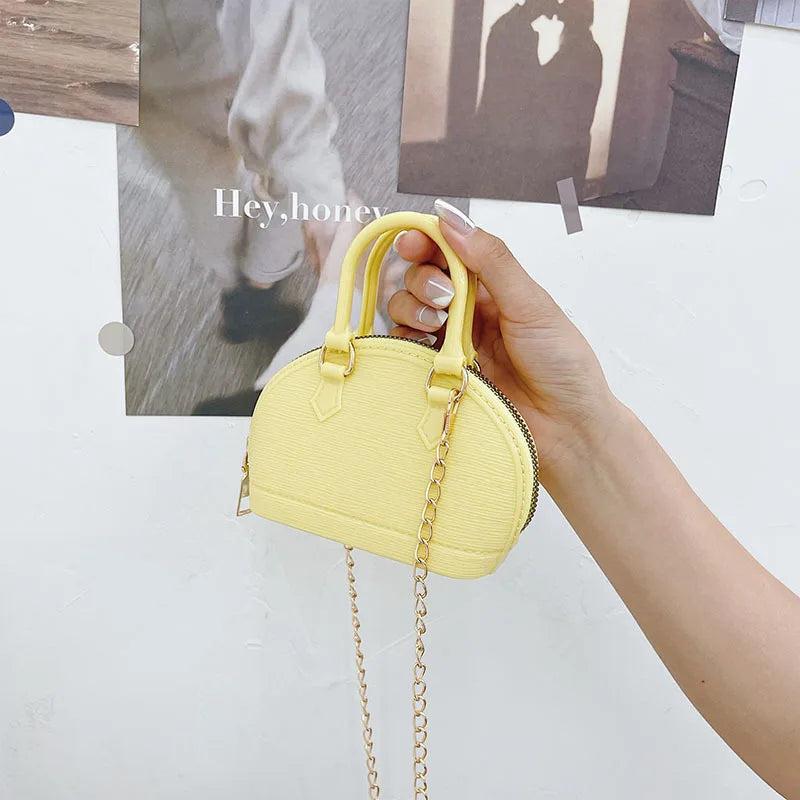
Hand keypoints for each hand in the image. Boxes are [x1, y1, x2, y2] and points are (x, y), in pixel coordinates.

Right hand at [388, 201, 620, 481]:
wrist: (565, 427)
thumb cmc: (561, 364)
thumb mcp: (531, 303)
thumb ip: (491, 259)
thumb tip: (450, 217)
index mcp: (491, 285)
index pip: (445, 250)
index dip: (424, 241)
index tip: (414, 243)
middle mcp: (465, 309)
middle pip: (416, 276)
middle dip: (420, 278)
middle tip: (446, 298)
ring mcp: (448, 341)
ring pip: (403, 309)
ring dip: (410, 307)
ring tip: (438, 324)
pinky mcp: (436, 372)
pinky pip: (404, 347)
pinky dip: (405, 340)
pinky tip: (425, 346)